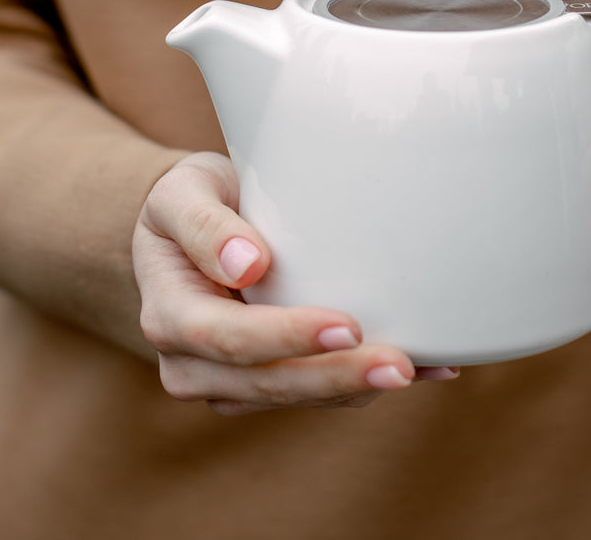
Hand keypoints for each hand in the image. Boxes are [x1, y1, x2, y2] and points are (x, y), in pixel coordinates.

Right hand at [133, 152, 457, 414]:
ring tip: (421, 367)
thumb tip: (248, 264)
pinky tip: (421, 366)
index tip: (347, 326)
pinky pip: (316, 390)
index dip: (288, 337)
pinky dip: (365, 381)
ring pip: (297, 396)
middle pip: (268, 383)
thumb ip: (205, 224)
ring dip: (358, 387)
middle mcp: (192, 363)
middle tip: (401, 365)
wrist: (192, 226)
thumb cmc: (191, 201)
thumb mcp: (182, 193)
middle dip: (337, 377)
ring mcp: (229, 380)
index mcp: (169, 315)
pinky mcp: (266, 381)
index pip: (228, 338)